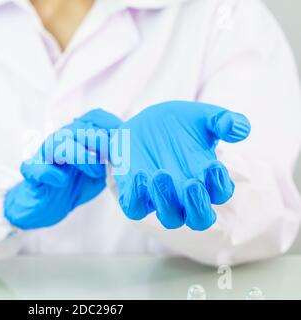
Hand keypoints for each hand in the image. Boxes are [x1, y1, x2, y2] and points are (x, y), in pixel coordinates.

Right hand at [4, 109, 121, 229]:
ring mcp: (43, 155)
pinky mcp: (31, 172)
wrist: (48, 206)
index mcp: (78, 136)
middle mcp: (60, 140)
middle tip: (112, 161)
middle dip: (98, 142)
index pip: (93, 118)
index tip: (125, 142)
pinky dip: (49, 172)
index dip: (111, 126)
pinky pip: (35, 167)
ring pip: (58, 143)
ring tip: (96, 172)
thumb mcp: (101, 171)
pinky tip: (61, 181)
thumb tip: (133, 152)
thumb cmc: (76, 185)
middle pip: (78, 129)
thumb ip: (112, 160)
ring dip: (79, 155)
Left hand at [111, 101, 250, 230]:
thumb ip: (223, 121)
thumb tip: (238, 128)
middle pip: (199, 219)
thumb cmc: (180, 124)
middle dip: (198, 206)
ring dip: (167, 201)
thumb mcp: (203, 117)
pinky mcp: (134, 193)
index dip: (219, 184)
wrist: (143, 122)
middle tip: (192, 184)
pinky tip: (140, 175)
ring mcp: (160, 197)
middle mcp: (186, 195)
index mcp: (207, 179)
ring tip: (161, 174)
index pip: (220, 193)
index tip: (212, 165)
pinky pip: (135, 209)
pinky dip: (137, 198)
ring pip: (170, 218)